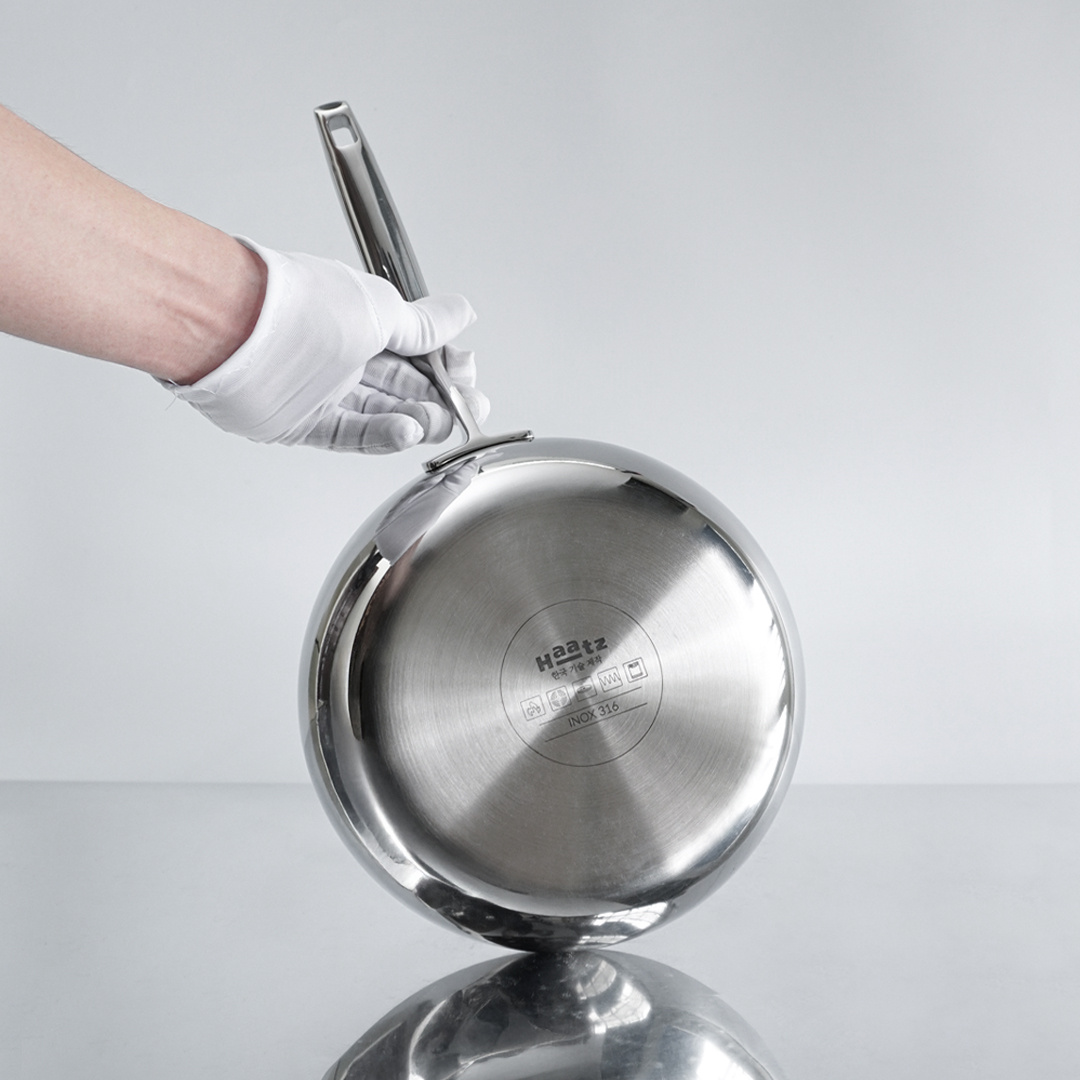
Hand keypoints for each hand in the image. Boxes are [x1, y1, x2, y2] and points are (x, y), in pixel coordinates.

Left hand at [161, 239, 487, 451]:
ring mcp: (320, 389)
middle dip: (439, 399)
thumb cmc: (296, 306)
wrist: (232, 329)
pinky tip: (406, 431)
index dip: (444, 365)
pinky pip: (351, 434)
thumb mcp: (380, 309)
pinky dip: (383, 436)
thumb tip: (461, 313)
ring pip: (380, 413)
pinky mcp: (301, 422)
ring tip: (436, 422)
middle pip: (401, 386)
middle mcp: (339, 353)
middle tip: (465, 410)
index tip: (465, 375)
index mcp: (360, 318)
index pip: (415, 349)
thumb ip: (423, 326)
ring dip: (415, 420)